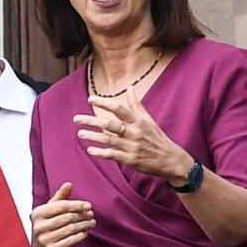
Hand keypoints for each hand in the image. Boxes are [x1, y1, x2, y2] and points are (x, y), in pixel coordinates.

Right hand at [29, 182, 94, 246]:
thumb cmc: (48, 227)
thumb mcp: (50, 212)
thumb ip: (59, 198)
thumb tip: (68, 184)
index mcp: (37, 213)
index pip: (61, 206)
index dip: (76, 205)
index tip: (88, 205)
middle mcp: (38, 226)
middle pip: (67, 217)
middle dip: (81, 216)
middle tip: (91, 215)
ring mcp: (43, 239)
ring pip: (70, 229)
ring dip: (84, 225)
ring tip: (91, 223)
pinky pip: (70, 241)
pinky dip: (80, 236)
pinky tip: (85, 233)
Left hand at [74, 86, 193, 182]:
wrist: (170, 159)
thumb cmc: (156, 137)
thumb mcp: (148, 119)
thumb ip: (136, 104)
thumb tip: (130, 87)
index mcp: (138, 120)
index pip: (118, 108)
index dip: (104, 102)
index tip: (90, 99)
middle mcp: (134, 132)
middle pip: (109, 124)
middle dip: (91, 120)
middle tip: (76, 119)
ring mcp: (132, 146)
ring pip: (108, 139)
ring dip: (92, 136)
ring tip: (80, 133)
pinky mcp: (131, 159)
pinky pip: (113, 155)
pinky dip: (101, 152)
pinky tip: (90, 150)